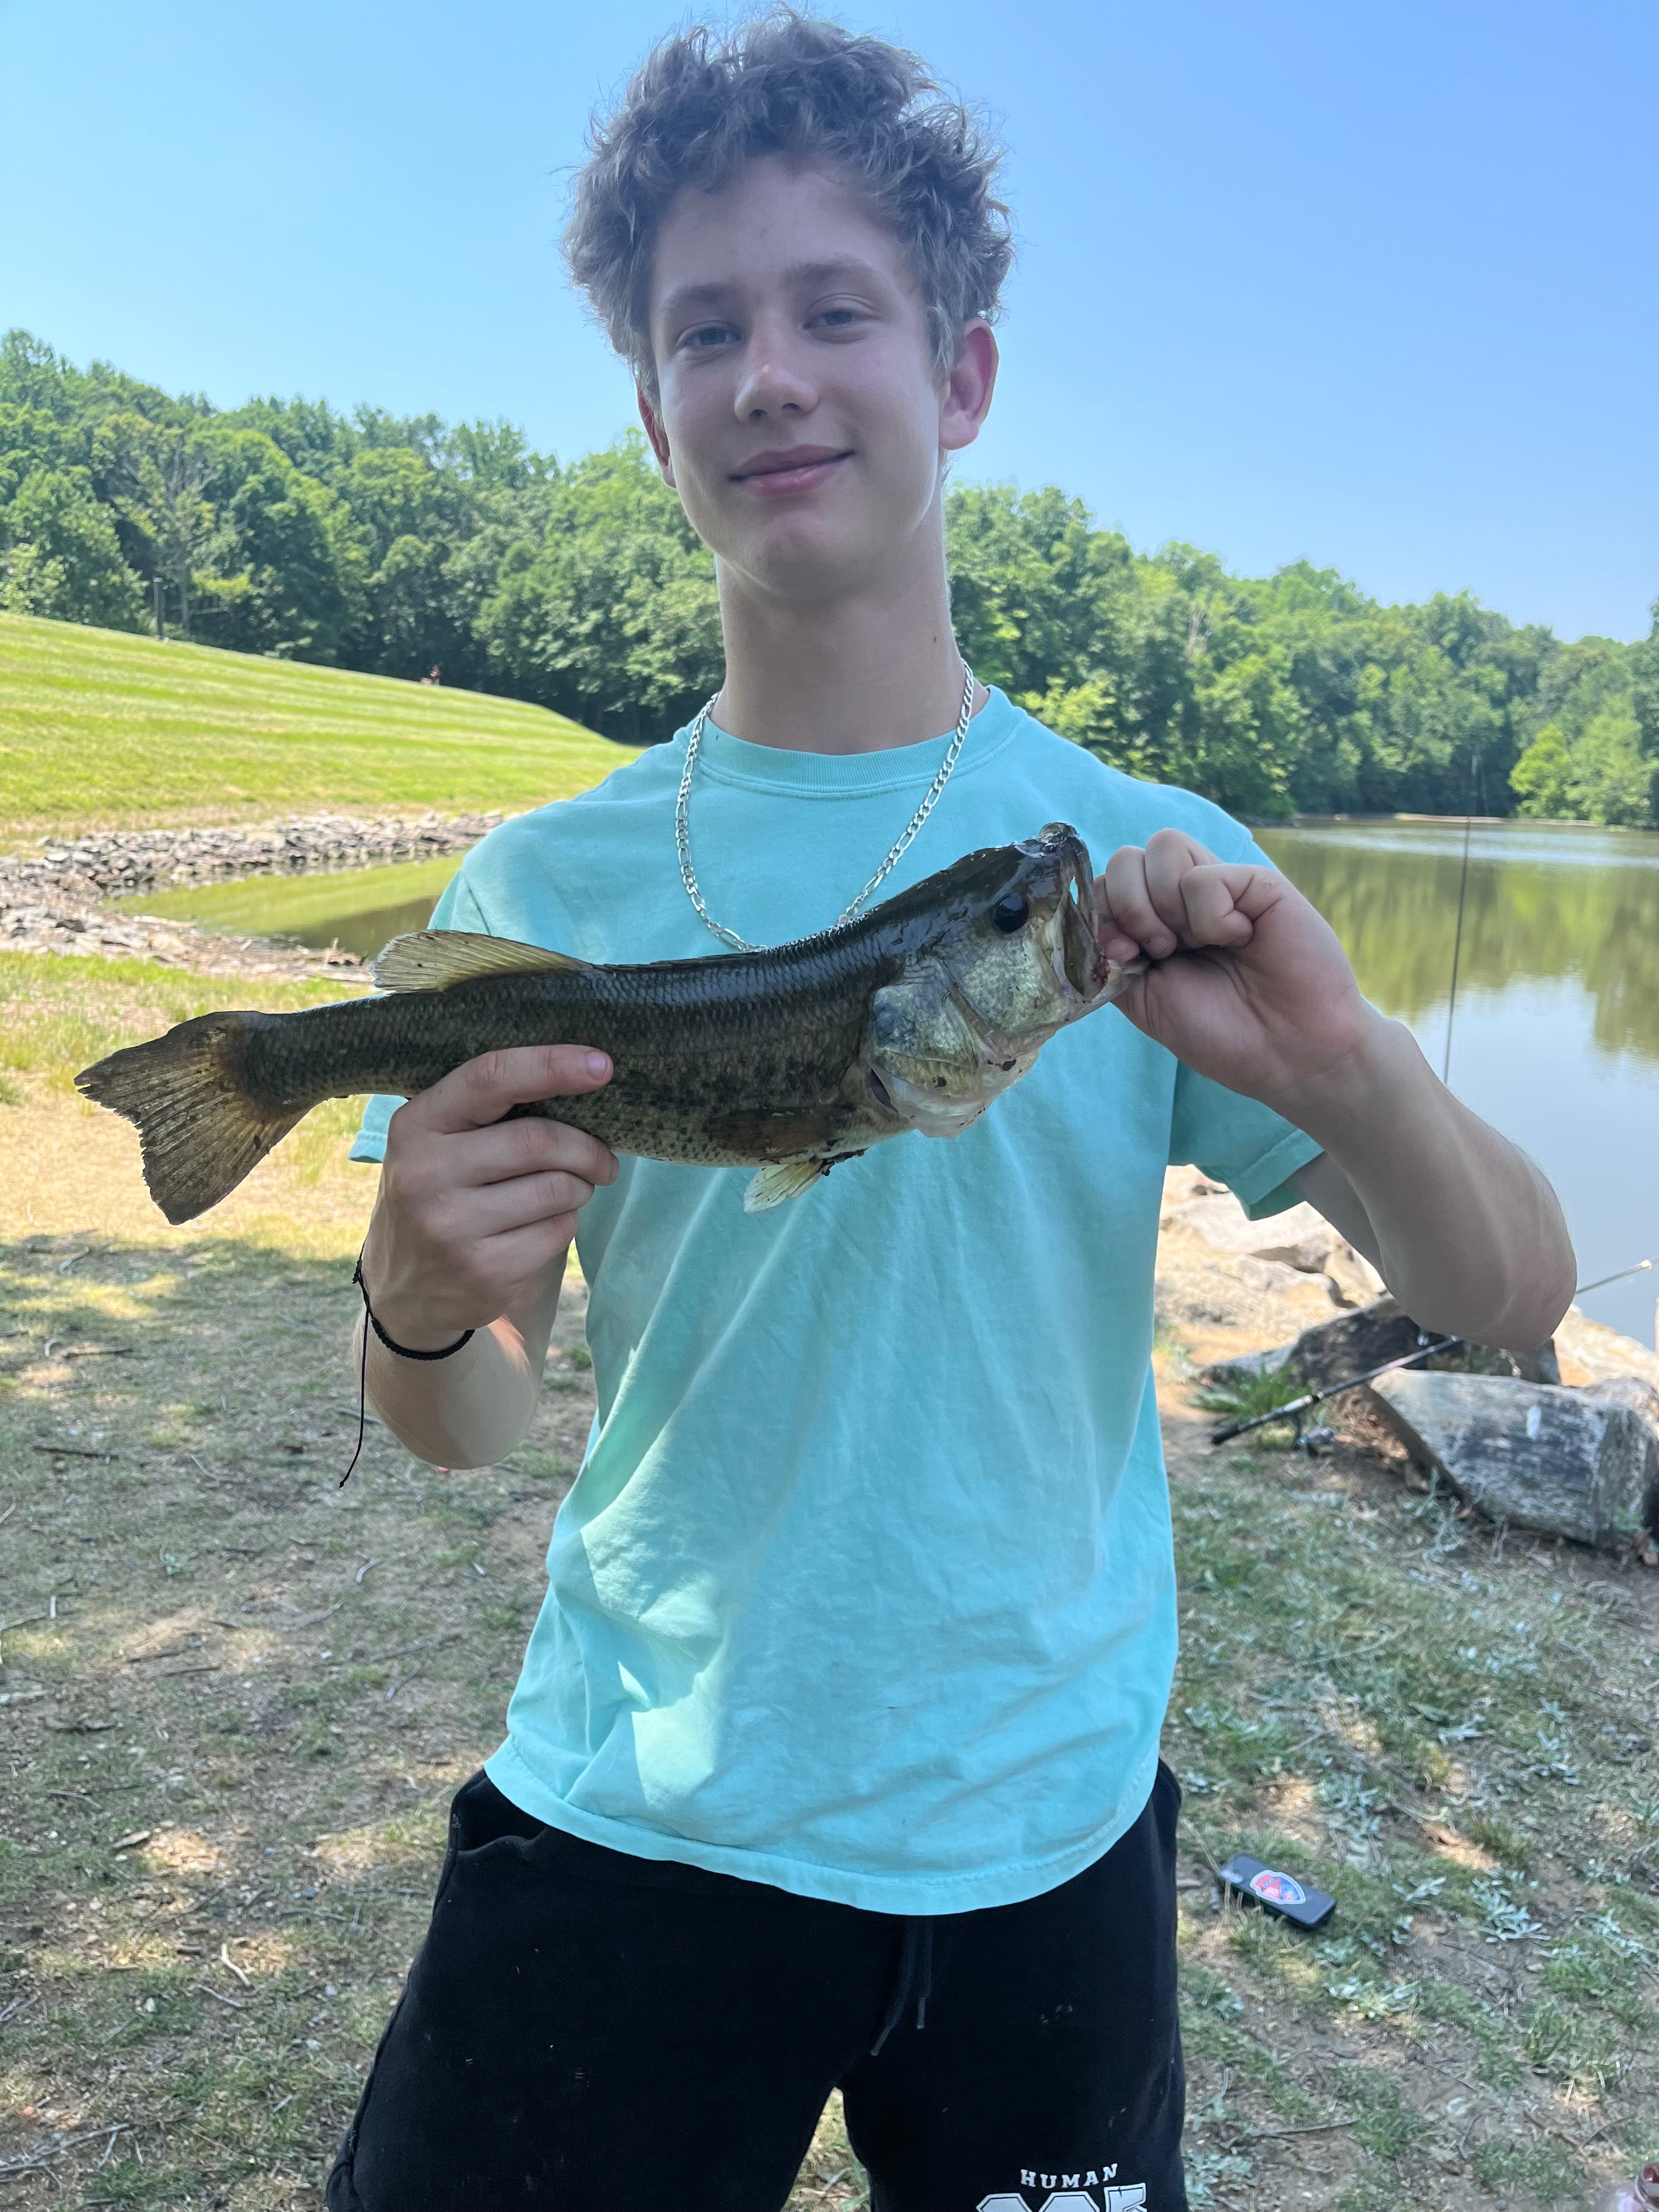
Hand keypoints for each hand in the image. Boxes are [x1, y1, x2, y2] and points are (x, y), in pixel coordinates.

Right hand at [360, 1047, 617, 1348]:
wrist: (407, 1291)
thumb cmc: (440, 1196)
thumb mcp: (439, 1145)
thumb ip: (488, 1111)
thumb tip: (583, 1078)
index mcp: (415, 1126)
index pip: (490, 1079)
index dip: (552, 1066)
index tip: (602, 1066)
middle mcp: (424, 1174)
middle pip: (538, 1141)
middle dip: (587, 1148)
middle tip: (603, 1159)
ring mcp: (451, 1227)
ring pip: (557, 1188)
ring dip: (580, 1188)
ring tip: (569, 1192)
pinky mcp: (484, 1270)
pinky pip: (558, 1231)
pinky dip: (566, 1223)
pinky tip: (543, 1227)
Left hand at [1095, 828, 1375, 1109]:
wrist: (1287, 1054)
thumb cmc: (1222, 1033)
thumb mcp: (1145, 1000)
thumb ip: (1112, 958)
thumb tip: (1086, 920)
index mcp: (1154, 923)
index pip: (1105, 883)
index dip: (1100, 912)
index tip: (1121, 954)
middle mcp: (1184, 898)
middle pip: (1125, 857)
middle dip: (1128, 906)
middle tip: (1161, 951)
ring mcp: (1221, 885)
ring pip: (1162, 846)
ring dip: (1165, 905)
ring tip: (1197, 944)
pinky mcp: (1257, 883)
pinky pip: (1205, 874)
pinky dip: (1210, 916)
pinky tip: (1240, 939)